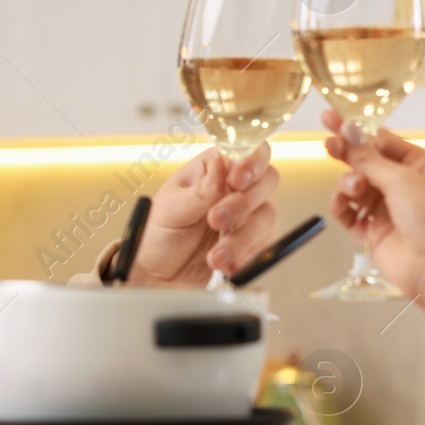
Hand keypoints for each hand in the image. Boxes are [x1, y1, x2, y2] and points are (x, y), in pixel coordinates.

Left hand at [128, 143, 279, 284]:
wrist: (158, 273)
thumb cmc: (159, 232)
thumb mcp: (170, 209)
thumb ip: (199, 191)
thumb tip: (221, 165)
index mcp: (214, 168)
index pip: (247, 150)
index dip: (250, 161)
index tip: (236, 179)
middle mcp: (235, 188)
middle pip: (266, 180)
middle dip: (244, 201)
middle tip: (216, 220)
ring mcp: (248, 216)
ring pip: (266, 216)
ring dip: (242, 237)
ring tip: (215, 257)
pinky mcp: (254, 244)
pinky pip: (263, 247)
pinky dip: (247, 258)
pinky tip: (227, 267)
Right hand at [322, 109, 424, 338]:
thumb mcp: (401, 180)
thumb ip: (368, 158)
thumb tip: (348, 132)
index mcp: (421, 166)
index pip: (383, 142)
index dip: (358, 133)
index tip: (333, 120)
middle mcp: (405, 185)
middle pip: (367, 163)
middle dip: (347, 155)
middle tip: (328, 145)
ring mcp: (389, 208)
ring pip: (356, 187)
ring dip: (349, 185)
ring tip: (352, 190)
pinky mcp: (375, 231)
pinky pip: (350, 214)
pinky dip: (342, 208)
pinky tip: (341, 206)